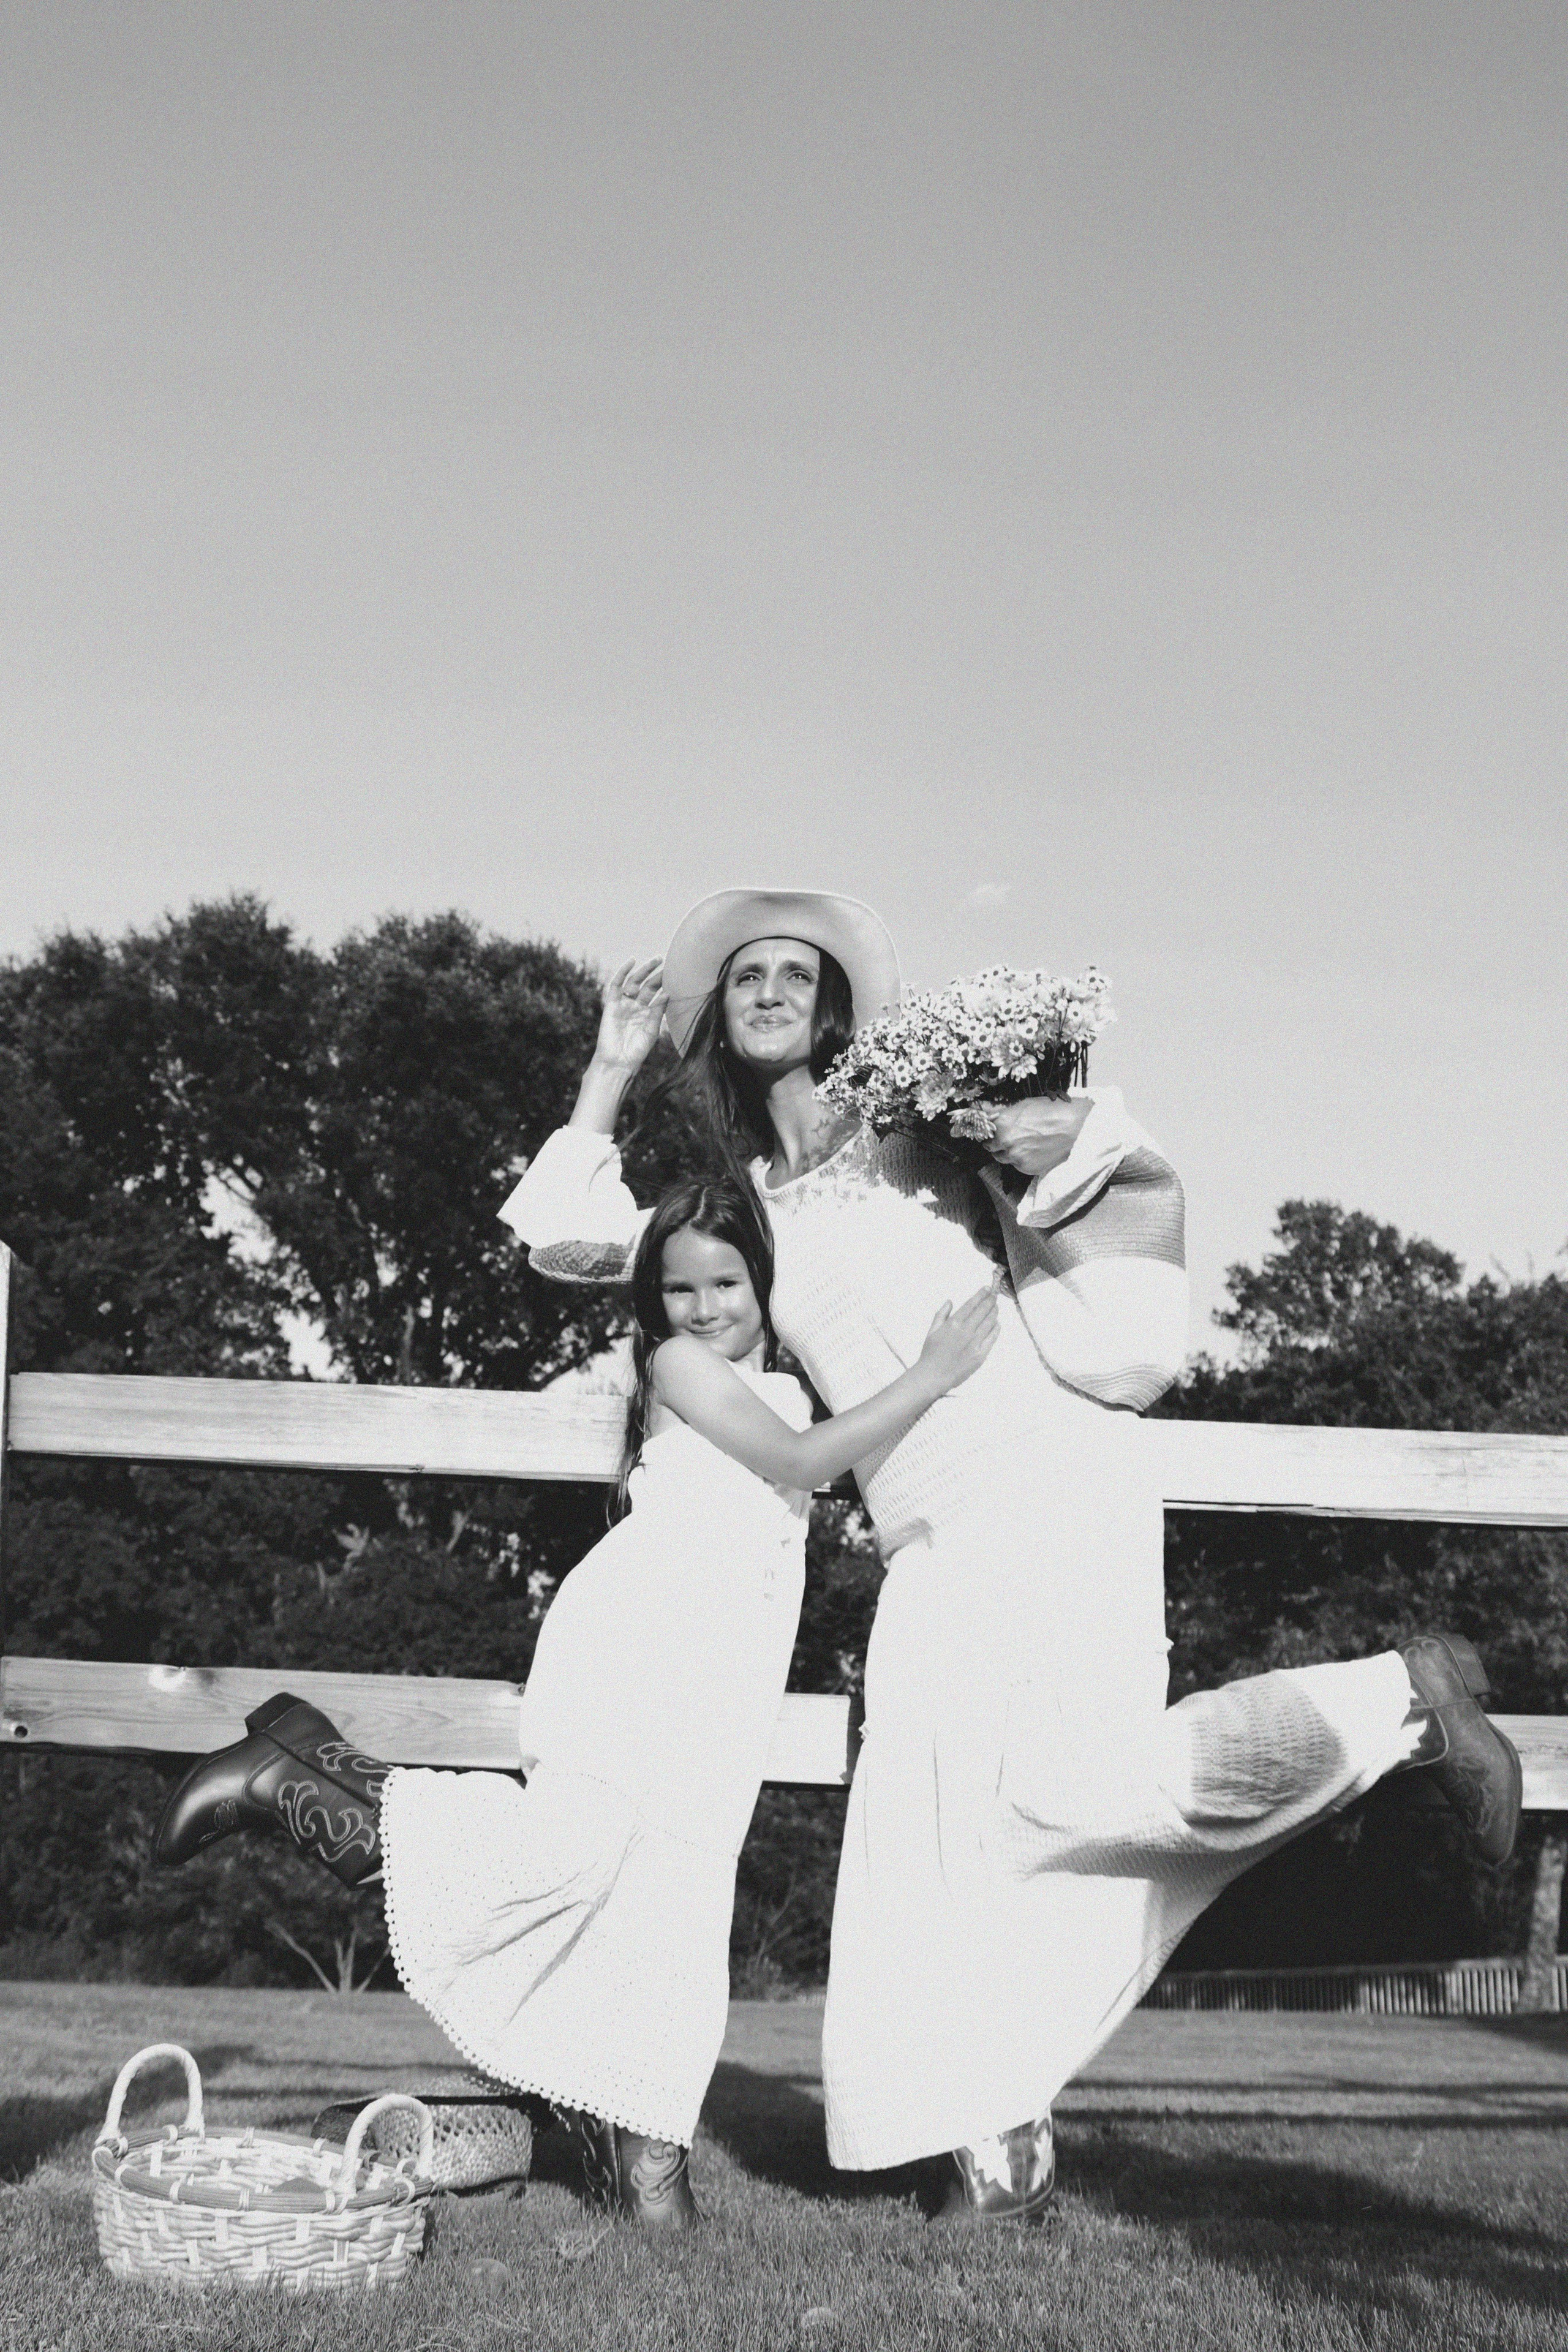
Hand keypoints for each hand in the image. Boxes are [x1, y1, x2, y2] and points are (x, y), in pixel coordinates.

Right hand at [594, 958, 667, 1073]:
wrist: (618, 1062)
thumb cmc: (636, 1051)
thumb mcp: (652, 1029)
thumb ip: (658, 1011)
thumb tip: (668, 993)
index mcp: (646, 1013)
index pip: (655, 993)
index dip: (663, 983)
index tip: (675, 972)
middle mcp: (635, 1007)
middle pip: (646, 985)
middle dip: (655, 973)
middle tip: (665, 961)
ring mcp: (623, 1005)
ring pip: (633, 982)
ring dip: (643, 970)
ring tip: (656, 960)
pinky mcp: (611, 1005)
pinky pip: (616, 985)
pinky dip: (622, 972)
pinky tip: (631, 962)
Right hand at [917, 1284, 1000, 1392]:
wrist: (933, 1376)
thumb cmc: (930, 1353)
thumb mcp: (932, 1331)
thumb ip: (941, 1314)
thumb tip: (950, 1301)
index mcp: (953, 1323)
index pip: (971, 1304)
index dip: (980, 1295)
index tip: (986, 1289)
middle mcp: (966, 1331)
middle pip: (982, 1311)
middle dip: (990, 1301)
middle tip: (995, 1295)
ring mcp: (975, 1343)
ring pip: (989, 1322)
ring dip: (994, 1312)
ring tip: (996, 1306)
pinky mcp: (981, 1355)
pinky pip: (992, 1338)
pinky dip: (996, 1328)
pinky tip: (997, 1323)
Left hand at [983, 1095, 1091, 1178]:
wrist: (1076, 1127)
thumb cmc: (1052, 1111)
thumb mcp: (1024, 1105)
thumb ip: (1002, 1112)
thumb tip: (983, 1109)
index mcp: (1002, 1123)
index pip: (985, 1131)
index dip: (989, 1131)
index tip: (993, 1131)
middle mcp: (1005, 1142)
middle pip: (990, 1147)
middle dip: (996, 1143)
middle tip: (1008, 1138)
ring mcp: (1016, 1157)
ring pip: (1002, 1158)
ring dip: (1007, 1152)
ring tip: (1023, 1144)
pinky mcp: (1027, 1168)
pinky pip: (1017, 1165)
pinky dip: (1021, 1160)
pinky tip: (1033, 1151)